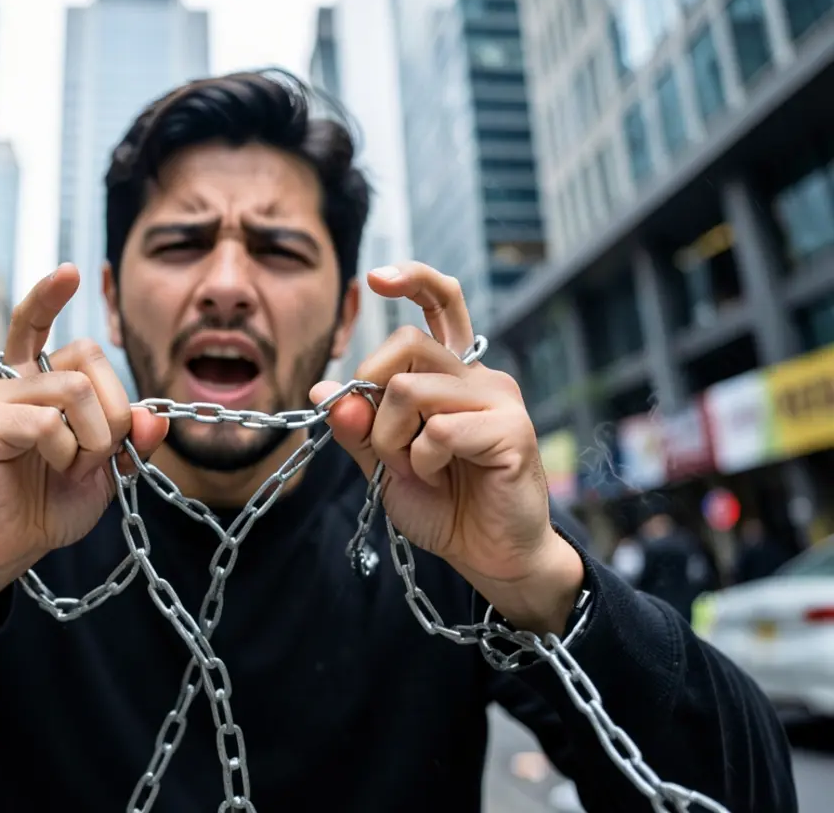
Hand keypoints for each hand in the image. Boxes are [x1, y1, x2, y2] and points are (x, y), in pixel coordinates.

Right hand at [0, 264, 168, 618]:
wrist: (10, 546)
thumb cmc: (51, 502)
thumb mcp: (107, 471)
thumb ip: (132, 440)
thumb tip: (157, 417)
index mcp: (36, 382)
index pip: (34, 324)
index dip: (49, 295)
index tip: (71, 271)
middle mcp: (10, 381)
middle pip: (86, 357)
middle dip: (114, 409)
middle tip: (98, 452)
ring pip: (75, 389)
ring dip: (93, 437)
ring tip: (73, 466)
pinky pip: (48, 422)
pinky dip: (66, 453)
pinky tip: (51, 470)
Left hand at [310, 263, 583, 635]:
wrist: (488, 556)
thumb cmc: (442, 506)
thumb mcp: (383, 465)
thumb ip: (357, 428)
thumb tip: (322, 389)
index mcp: (450, 374)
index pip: (442, 303)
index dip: (413, 279)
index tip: (376, 278)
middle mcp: (478, 375)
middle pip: (405, 344)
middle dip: (372, 396)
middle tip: (386, 446)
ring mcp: (500, 399)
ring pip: (410, 389)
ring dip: (392, 440)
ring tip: (417, 470)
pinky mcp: (512, 430)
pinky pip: (439, 429)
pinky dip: (424, 461)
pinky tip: (441, 479)